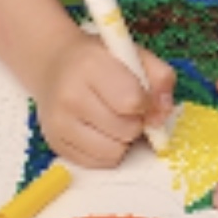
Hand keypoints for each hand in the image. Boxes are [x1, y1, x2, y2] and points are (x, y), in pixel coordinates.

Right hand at [33, 31, 175, 166]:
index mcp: (91, 66)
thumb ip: (161, 78)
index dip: (146, 103)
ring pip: (113, 152)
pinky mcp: (56, 144)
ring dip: (123, 140)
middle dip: (136, 122)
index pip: (132, 101)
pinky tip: (101, 131)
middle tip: (127, 109)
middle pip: (126, 130)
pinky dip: (107, 151)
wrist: (54, 64)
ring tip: (115, 120)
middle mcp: (70, 96)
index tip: (142, 96)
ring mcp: (59, 124)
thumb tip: (163, 114)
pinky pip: (98, 163)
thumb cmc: (100, 60)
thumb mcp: (135, 54)